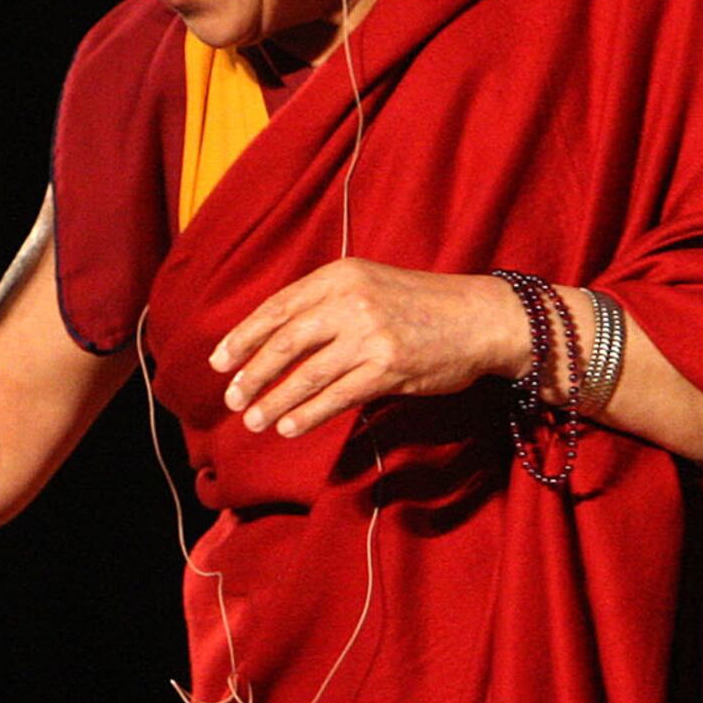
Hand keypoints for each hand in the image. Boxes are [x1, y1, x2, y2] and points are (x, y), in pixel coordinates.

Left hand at [208, 261, 527, 436]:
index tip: (220, 361)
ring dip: (274, 400)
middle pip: (285, 340)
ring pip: (307, 373)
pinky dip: (308, 414)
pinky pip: (337, 396)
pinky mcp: (389, 368)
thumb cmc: (421, 306)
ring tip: (254, 420)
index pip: (278, 307)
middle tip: (231, 396)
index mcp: (340, 276)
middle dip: (252, 372)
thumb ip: (326, 304)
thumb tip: (275, 338)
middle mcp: (351, 300)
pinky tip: (289, 426)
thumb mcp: (370, 285)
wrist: (481, 318)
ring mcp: (370, 335)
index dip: (244, 336)